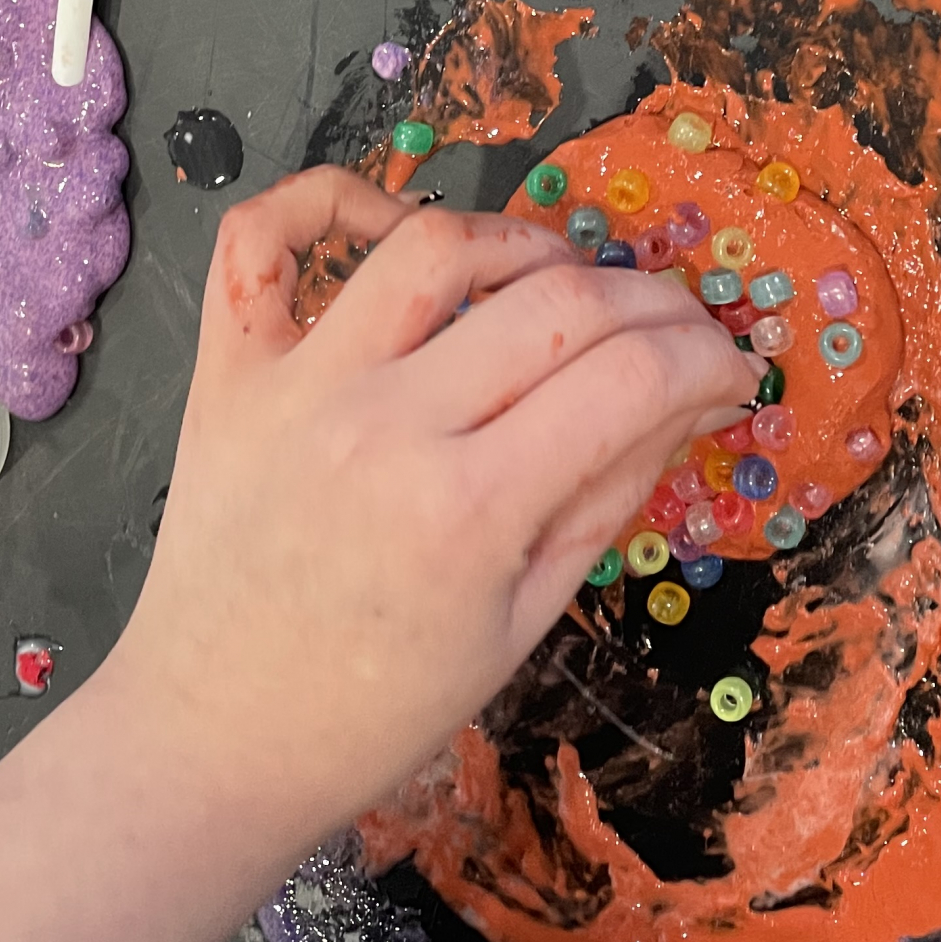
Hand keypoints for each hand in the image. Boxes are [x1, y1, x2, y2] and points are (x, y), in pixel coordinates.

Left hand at [110, 167, 763, 846]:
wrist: (212, 742)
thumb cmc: (378, 708)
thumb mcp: (523, 620)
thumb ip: (609, 494)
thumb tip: (691, 397)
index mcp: (468, 512)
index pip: (630, 379)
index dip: (706, 360)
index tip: (728, 370)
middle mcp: (385, 427)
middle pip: (556, 303)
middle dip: (651, 306)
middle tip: (673, 335)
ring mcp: (297, 388)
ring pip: (434, 244)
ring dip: (524, 244)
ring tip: (559, 283)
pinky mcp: (228, 372)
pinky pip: (266, 239)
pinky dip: (329, 199)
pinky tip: (390, 222)